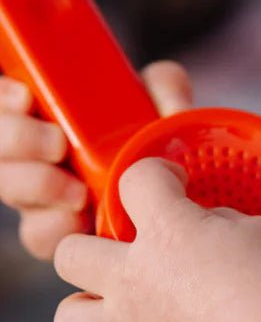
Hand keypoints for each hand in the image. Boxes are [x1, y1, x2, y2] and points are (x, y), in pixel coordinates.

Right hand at [0, 60, 191, 260]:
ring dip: (37, 185)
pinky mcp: (57, 231)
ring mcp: (40, 193)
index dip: (5, 98)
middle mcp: (35, 151)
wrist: (182, 192)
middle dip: (18, 141)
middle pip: (0, 146)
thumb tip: (165, 91)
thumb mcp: (166, 103)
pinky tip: (80, 220)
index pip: (8, 100)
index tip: (25, 97)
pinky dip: (55, 226)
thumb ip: (165, 87)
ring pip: (12, 189)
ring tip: (77, 190)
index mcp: (50, 112)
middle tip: (57, 144)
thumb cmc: (160, 138)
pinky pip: (38, 233)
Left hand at [52, 158, 260, 321]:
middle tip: (121, 248)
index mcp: (167, 231)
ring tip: (116, 303)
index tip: (172, 184)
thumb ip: (220, 224)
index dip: (156, 174)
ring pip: (68, 320)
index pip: (137, 180)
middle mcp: (135, 278)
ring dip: (86, 307)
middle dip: (88, 244)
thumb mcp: (259, 231)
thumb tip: (208, 232)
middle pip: (69, 252)